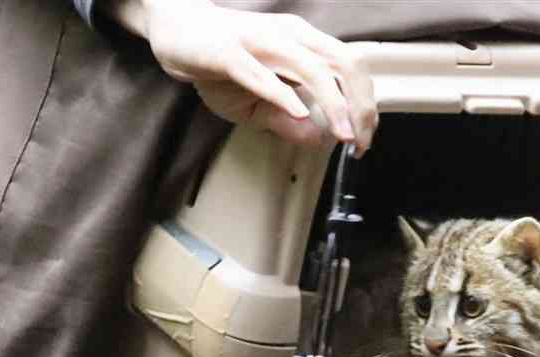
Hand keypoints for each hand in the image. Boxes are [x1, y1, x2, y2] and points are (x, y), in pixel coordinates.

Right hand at [103, 0, 377, 155]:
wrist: (174, 32)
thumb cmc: (217, 62)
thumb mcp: (256, 103)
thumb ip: (285, 121)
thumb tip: (317, 139)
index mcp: (303, 43)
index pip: (351, 69)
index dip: (365, 105)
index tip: (364, 139)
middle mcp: (291, 36)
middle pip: (344, 64)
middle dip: (359, 106)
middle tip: (359, 141)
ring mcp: (261, 41)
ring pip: (312, 68)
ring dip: (333, 103)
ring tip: (340, 132)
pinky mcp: (229, 51)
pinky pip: (260, 72)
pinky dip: (283, 92)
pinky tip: (298, 111)